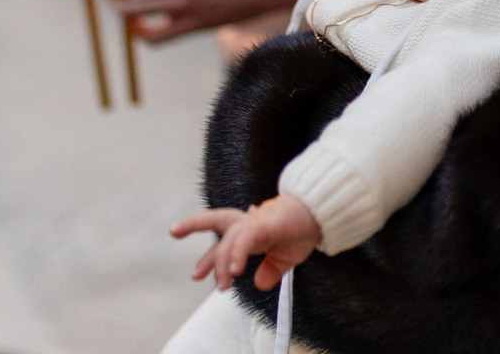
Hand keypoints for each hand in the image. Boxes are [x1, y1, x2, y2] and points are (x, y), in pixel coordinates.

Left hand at [171, 195, 321, 290]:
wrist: (321, 214)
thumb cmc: (302, 230)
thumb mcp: (285, 257)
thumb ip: (270, 270)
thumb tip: (259, 283)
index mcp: (252, 228)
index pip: (225, 241)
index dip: (210, 258)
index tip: (196, 275)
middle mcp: (250, 220)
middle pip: (218, 218)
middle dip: (195, 224)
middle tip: (179, 244)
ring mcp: (257, 220)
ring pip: (230, 236)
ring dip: (223, 262)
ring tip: (223, 285)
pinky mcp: (266, 223)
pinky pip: (246, 238)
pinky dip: (238, 253)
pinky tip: (235, 271)